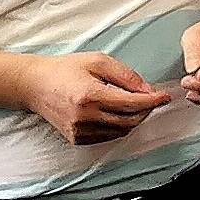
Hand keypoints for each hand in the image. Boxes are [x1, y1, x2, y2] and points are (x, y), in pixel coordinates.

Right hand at [19, 52, 171, 143]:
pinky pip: (108, 136)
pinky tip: (117, 112)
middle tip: (151, 98)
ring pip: (121, 131)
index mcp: (90, 96)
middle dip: (146, 110)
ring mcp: (79, 131)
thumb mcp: (97, 61)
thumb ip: (126, 75)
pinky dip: (119, 126)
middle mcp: (84, 117)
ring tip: (134, 103)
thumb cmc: (65, 69)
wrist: (34, 85)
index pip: (131, 104)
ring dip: (134, 119)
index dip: (152, 101)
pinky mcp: (76, 139)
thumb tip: (148, 90)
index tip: (164, 96)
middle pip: (130, 120)